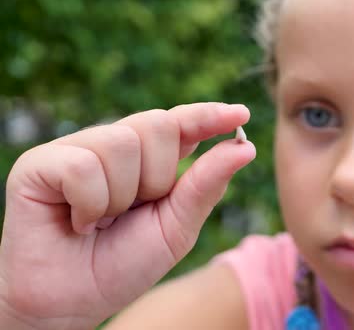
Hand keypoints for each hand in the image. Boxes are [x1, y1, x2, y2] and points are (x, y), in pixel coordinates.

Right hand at [0, 103, 255, 328]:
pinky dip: (90, 204)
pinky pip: (83, 166)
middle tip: (131, 212)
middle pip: (158, 125)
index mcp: (147, 159)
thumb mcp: (176, 228)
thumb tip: (245, 147)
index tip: (241, 115)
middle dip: (158, 178)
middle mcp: (112, 146)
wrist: (71, 304)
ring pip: (121, 142)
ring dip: (121, 196)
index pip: (181, 124)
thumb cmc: (123, 265)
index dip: (208, 116)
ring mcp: (76, 150)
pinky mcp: (40, 164)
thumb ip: (205, 185)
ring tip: (100, 221)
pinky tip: (77, 223)